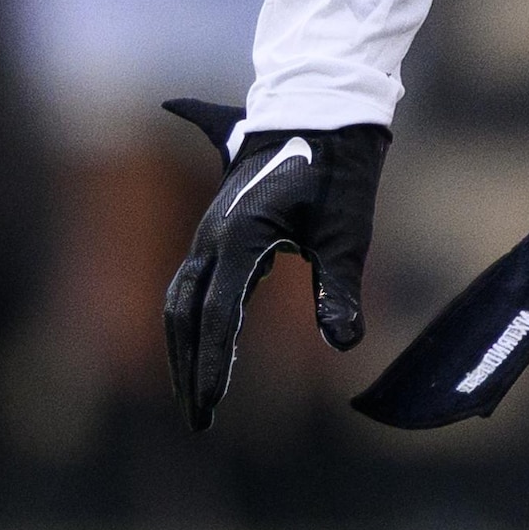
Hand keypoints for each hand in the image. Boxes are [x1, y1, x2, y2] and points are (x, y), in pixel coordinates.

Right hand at [158, 99, 389, 430]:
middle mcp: (213, 236)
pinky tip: (205, 346)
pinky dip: (193, 321)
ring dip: (185, 347)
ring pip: (181, 300)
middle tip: (199, 420)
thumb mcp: (346, 231)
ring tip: (198, 394)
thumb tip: (343, 344)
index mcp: (240, 237)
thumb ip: (340, 288)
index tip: (210, 408)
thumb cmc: (338, 171)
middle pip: (183, 314)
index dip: (212, 365)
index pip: (218, 316)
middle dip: (188, 368)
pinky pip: (194, 284)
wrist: (320, 109)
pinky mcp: (220, 230)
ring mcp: (211, 232)